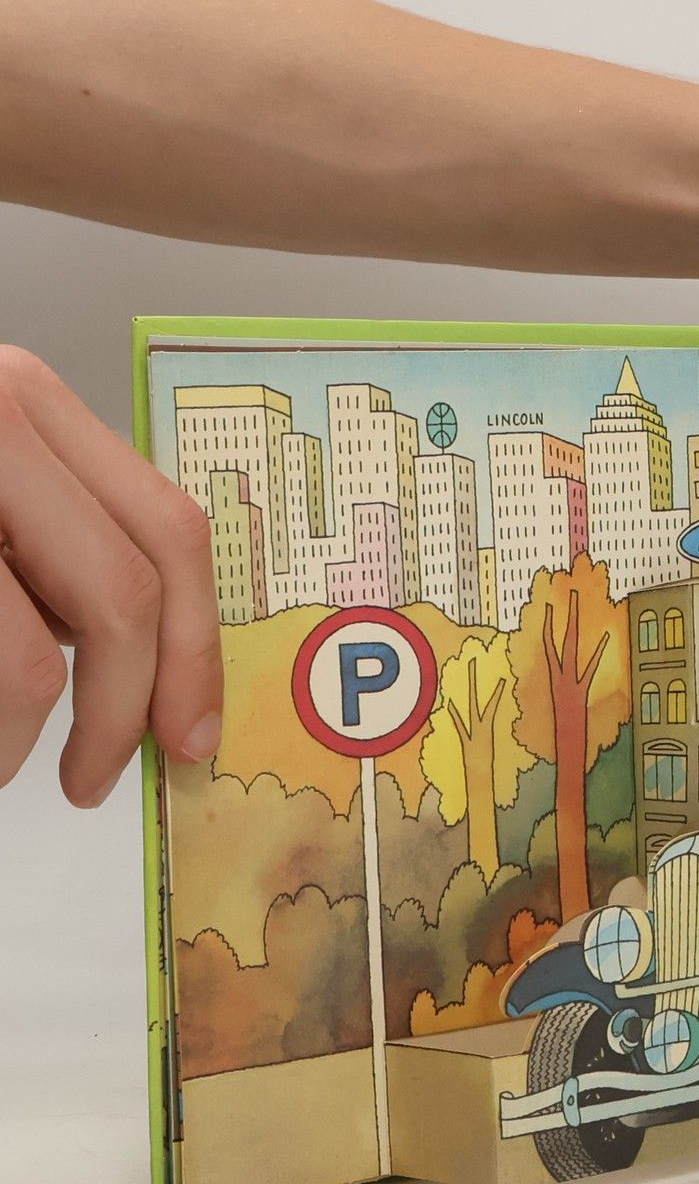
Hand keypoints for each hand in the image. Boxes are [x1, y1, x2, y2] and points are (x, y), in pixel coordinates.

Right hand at [0, 347, 222, 803]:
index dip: (195, 646)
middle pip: (128, 590)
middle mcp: (1, 415)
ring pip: (40, 655)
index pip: (171, 530)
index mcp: (34, 405)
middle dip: (126, 709)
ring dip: (24, 735)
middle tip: (97, 777)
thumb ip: (58, 544)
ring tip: (3, 761)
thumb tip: (138, 665)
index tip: (192, 734)